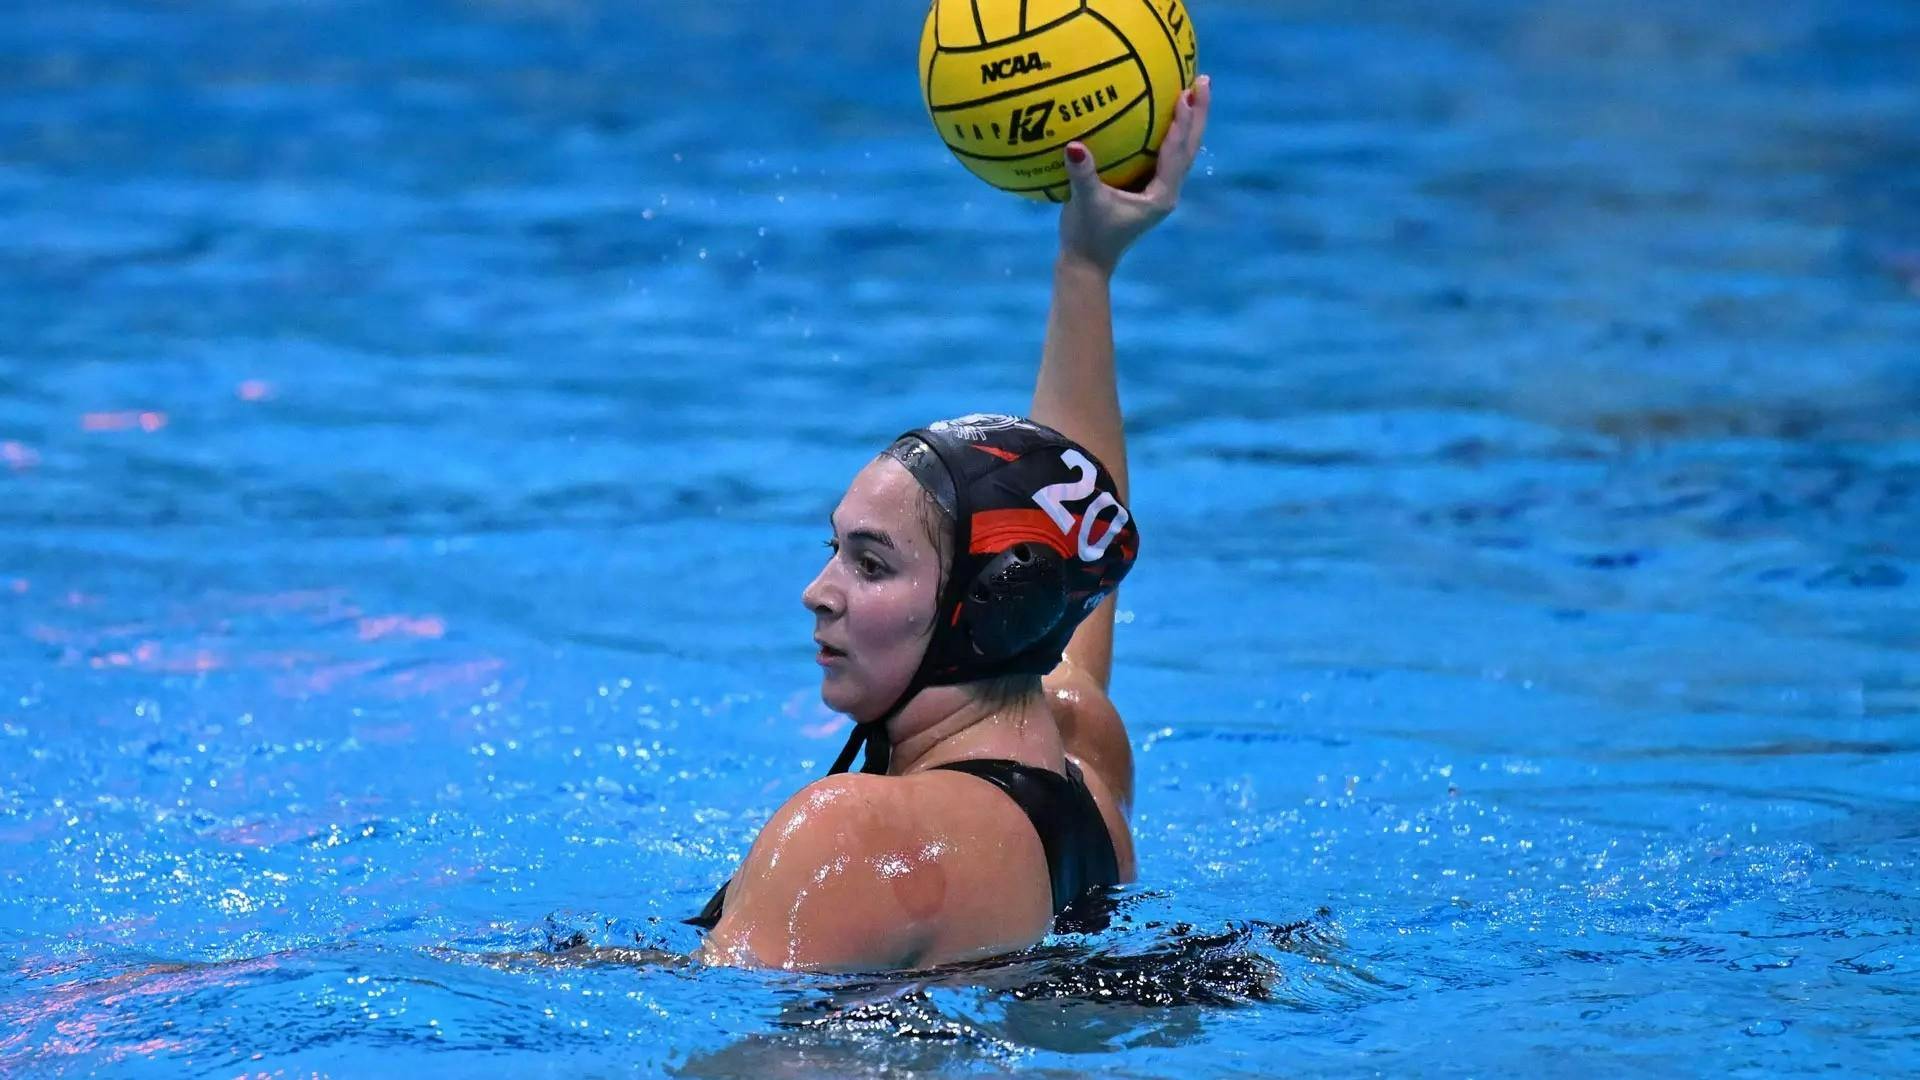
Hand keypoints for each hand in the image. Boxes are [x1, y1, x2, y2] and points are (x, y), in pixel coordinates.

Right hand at [1059, 73, 1211, 274]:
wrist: (1088, 263)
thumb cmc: (1087, 236)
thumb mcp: (1083, 204)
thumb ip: (1082, 175)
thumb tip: (1073, 146)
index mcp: (1161, 196)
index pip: (1178, 153)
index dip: (1183, 123)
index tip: (1186, 94)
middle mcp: (1166, 191)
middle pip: (1189, 146)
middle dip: (1198, 114)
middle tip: (1203, 80)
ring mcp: (1158, 190)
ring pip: (1180, 150)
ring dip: (1187, 120)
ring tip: (1189, 89)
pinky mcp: (1147, 189)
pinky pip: (1163, 153)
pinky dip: (1166, 132)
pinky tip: (1157, 112)